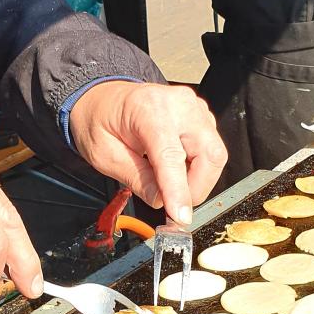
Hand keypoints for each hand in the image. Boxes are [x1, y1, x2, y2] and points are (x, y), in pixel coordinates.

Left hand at [68, 81, 226, 223]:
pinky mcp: (201, 115)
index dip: (179, 190)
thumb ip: (135, 178)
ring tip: (168, 183)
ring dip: (197, 179)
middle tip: (174, 205)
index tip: (181, 217)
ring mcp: (193, 107)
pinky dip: (197, 166)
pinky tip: (174, 168)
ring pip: (215, 153)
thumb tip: (161, 201)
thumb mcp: (103, 154)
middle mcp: (178, 104)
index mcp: (148, 109)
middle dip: (196, 188)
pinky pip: (210, 148)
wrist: (102, 97)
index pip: (171, 155)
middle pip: (209, 153)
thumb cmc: (99, 120)